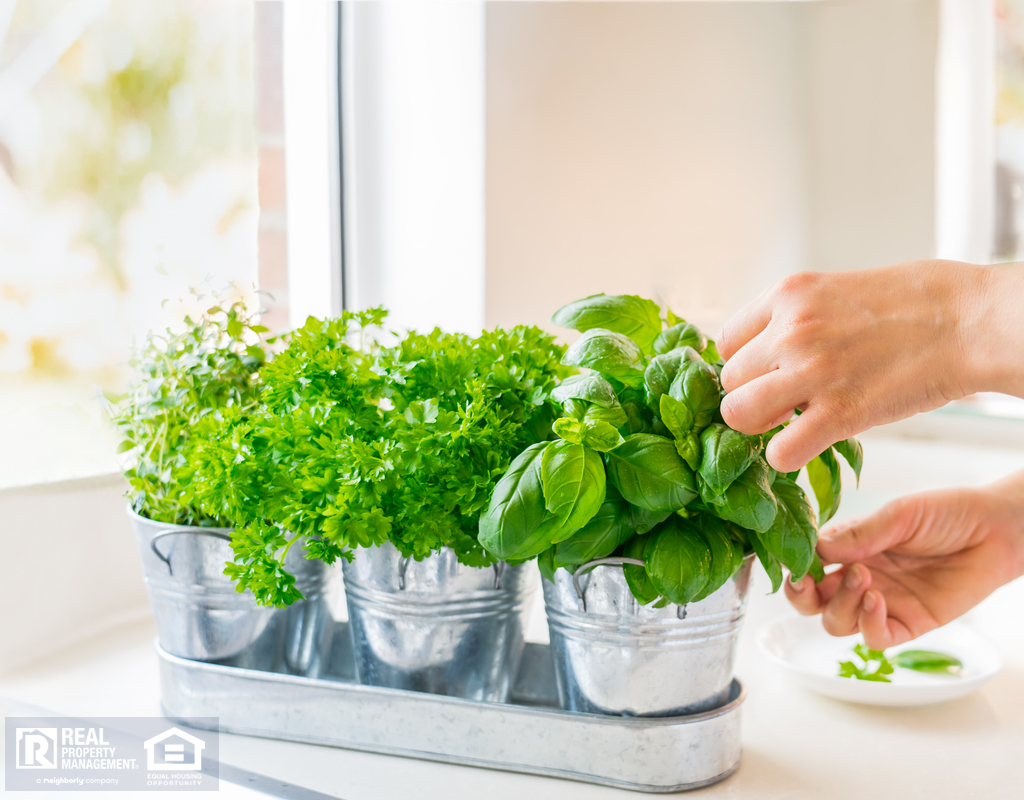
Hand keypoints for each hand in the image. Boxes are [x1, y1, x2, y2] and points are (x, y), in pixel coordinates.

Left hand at [716, 260, 1017, 472]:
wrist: (970, 321)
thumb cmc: (915, 303)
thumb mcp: (837, 289)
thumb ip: (797, 317)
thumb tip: (767, 349)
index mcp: (788, 294)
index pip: (725, 342)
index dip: (744, 366)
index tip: (766, 375)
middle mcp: (790, 330)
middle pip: (729, 382)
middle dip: (750, 396)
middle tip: (782, 403)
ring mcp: (811, 371)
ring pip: (738, 415)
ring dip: (758, 427)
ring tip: (789, 423)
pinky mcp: (840, 413)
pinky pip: (779, 451)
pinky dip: (786, 456)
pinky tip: (808, 444)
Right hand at [785, 478, 1023, 648]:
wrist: (997, 530)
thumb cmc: (947, 514)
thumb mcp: (898, 515)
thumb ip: (858, 533)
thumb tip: (816, 547)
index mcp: (850, 548)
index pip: (807, 564)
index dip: (795, 565)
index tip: (795, 559)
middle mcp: (859, 577)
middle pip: (812, 602)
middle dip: (801, 595)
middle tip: (808, 580)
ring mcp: (883, 602)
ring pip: (837, 622)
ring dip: (840, 604)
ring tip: (863, 578)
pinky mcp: (910, 623)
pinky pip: (875, 639)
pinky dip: (868, 625)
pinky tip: (877, 601)